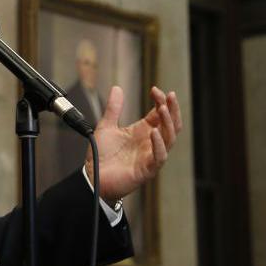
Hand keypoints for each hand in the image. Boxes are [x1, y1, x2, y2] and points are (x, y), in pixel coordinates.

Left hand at [85, 86, 181, 203]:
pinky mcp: (147, 169)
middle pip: (170, 125)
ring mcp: (150, 156)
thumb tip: (117, 88)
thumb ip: (113, 108)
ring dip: (168, 123)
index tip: (155, 89)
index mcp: (142, 131)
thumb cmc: (101, 156)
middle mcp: (150, 143)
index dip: (160, 101)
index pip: (159, 114)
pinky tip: (155, 132)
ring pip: (169, 139)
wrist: (93, 177)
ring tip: (163, 109)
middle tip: (169, 96)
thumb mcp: (106, 127)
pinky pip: (159, 157)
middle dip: (172, 109)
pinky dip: (159, 145)